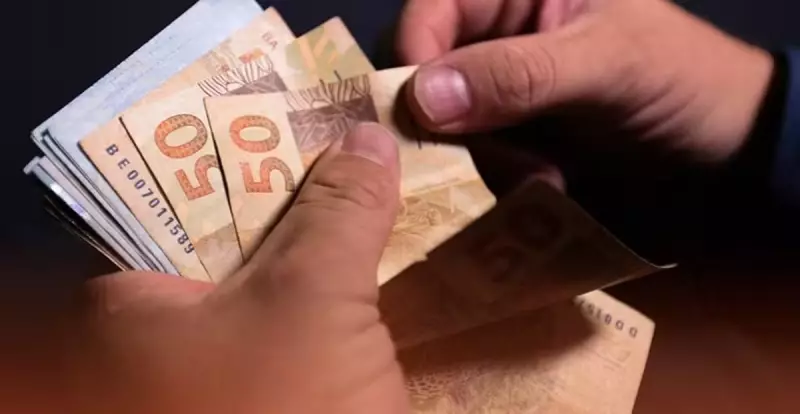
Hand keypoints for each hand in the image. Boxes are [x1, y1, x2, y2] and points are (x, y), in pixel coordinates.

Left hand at [38, 124, 408, 413]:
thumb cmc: (277, 411)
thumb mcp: (311, 301)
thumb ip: (338, 212)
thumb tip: (366, 134)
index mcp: (134, 304)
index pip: (189, 197)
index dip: (257, 159)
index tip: (322, 129)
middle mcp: (164, 338)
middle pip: (244, 243)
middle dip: (312, 207)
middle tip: (372, 163)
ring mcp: (220, 374)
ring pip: (283, 291)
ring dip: (336, 257)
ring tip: (393, 202)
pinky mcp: (274, 397)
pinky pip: (307, 336)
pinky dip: (344, 309)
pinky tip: (388, 279)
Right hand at [397, 0, 773, 165]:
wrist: (726, 151)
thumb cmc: (682, 80)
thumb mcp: (608, 63)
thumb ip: (518, 74)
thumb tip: (422, 99)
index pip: (432, 11)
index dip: (413, 60)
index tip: (418, 121)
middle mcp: (499, 35)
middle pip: (424, 73)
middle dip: (444, 123)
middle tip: (478, 161)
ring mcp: (501, 93)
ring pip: (442, 125)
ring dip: (477, 159)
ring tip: (534, 176)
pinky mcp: (510, 141)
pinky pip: (470, 159)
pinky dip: (492, 179)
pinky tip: (538, 186)